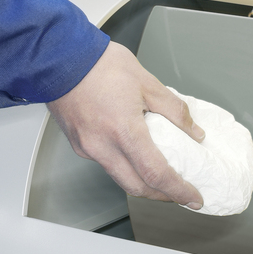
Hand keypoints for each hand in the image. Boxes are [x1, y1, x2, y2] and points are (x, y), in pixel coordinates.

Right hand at [47, 41, 204, 209]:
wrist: (59, 56)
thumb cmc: (97, 64)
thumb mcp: (146, 81)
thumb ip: (174, 110)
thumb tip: (193, 131)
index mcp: (123, 130)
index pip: (156, 174)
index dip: (178, 190)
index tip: (193, 197)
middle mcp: (102, 146)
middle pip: (137, 187)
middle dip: (162, 195)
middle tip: (180, 192)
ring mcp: (87, 148)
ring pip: (120, 178)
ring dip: (143, 182)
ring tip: (162, 175)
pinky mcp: (79, 144)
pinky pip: (106, 164)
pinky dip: (125, 166)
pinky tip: (135, 155)